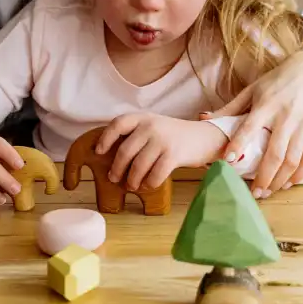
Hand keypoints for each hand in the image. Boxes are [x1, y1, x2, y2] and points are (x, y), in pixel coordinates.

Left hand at [95, 113, 225, 192]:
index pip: (118, 124)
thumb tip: (112, 155)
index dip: (106, 138)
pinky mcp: (174, 155)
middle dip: (117, 168)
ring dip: (132, 180)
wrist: (203, 137)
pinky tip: (148, 185)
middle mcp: (151, 126)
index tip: (99, 152)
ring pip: (138, 166)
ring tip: (131, 185)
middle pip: (125, 151)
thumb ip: (136, 134)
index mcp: (143, 118)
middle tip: (114, 178)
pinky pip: (155, 174)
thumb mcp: (154, 126)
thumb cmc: (173, 135)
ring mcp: (162, 140)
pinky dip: (149, 183)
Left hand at [201, 51, 302, 196]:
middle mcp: (286, 115)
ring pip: (292, 159)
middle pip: (274, 153)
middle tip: (254, 194)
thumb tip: (203, 118)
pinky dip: (299, 174)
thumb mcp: (251, 90)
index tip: (227, 162)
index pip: (249, 127)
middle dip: (263, 176)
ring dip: (280, 180)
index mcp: (266, 104)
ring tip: (268, 192)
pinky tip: (288, 183)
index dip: (238, 145)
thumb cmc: (275, 83)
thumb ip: (230, 108)